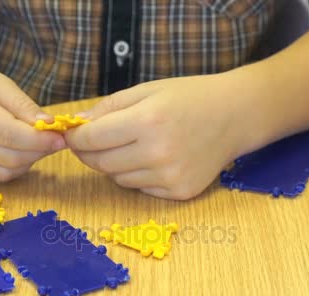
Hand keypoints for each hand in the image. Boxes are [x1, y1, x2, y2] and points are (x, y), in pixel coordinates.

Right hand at [0, 56, 64, 181]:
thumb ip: (24, 105)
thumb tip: (49, 125)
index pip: (11, 134)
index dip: (40, 140)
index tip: (61, 138)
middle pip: (10, 157)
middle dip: (39, 151)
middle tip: (52, 140)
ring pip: (5, 172)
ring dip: (28, 161)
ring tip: (33, 143)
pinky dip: (12, 168)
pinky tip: (14, 151)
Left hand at [65, 73, 272, 199]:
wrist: (236, 116)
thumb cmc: (190, 97)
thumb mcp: (147, 90)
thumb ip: (109, 107)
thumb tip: (77, 125)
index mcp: (148, 120)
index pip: (92, 139)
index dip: (76, 137)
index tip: (72, 134)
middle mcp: (158, 153)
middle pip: (101, 163)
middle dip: (89, 152)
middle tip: (92, 141)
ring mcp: (170, 176)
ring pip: (118, 179)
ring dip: (116, 164)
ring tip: (135, 144)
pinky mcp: (180, 192)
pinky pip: (141, 188)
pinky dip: (139, 175)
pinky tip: (156, 157)